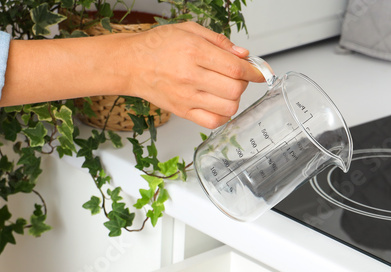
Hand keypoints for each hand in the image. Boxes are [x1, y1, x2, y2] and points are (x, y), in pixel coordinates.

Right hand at [118, 22, 265, 128]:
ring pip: (228, 107)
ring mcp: (187, 97)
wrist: (130, 64)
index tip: (260, 72)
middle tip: (237, 77)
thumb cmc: (157, 46)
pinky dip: (223, 115)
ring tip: (226, 89)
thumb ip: (219, 41)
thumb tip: (243, 54)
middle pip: (235, 89)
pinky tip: (219, 104)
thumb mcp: (189, 30)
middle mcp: (191, 76)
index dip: (254, 71)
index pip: (235, 68)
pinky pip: (213, 122)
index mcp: (194, 52)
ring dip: (234, 99)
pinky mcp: (182, 112)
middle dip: (243, 83)